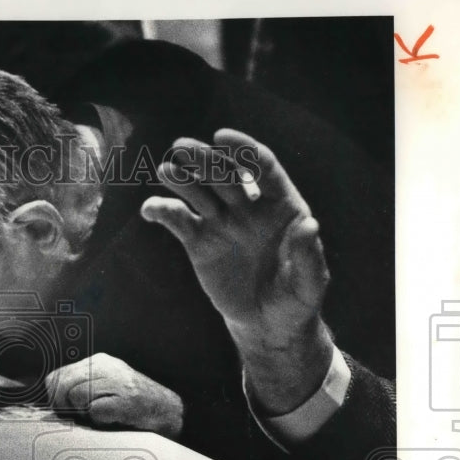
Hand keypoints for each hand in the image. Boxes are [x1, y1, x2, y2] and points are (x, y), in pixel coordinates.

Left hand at [45, 353, 184, 437]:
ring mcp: (118, 380)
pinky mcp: (127, 398)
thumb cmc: (132, 406)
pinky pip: (95, 410)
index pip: (56, 376)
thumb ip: (78, 388)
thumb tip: (51, 401)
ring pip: (77, 396)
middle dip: (65, 406)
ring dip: (84, 413)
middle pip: (63, 385)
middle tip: (80, 417)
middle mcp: (106, 366)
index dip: (54, 397)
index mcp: (98, 362)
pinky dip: (100, 420)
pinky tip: (114, 419)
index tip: (64, 410)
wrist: (168, 412)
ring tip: (102, 416)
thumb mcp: (102, 389)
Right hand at [141, 128, 333, 414]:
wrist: (268, 322)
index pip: (262, 166)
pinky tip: (150, 209)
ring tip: (166, 170)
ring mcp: (222, 223)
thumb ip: (308, 254)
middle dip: (204, 159)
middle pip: (224, 175)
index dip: (243, 149)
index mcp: (280, 205)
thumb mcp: (309, 282)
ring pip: (198, 193)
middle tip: (182, 147)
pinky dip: (163, 212)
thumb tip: (308, 225)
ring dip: (181, 179)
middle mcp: (249, 207)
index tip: (221, 137)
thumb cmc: (295, 298)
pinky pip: (178, 221)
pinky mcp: (199, 243)